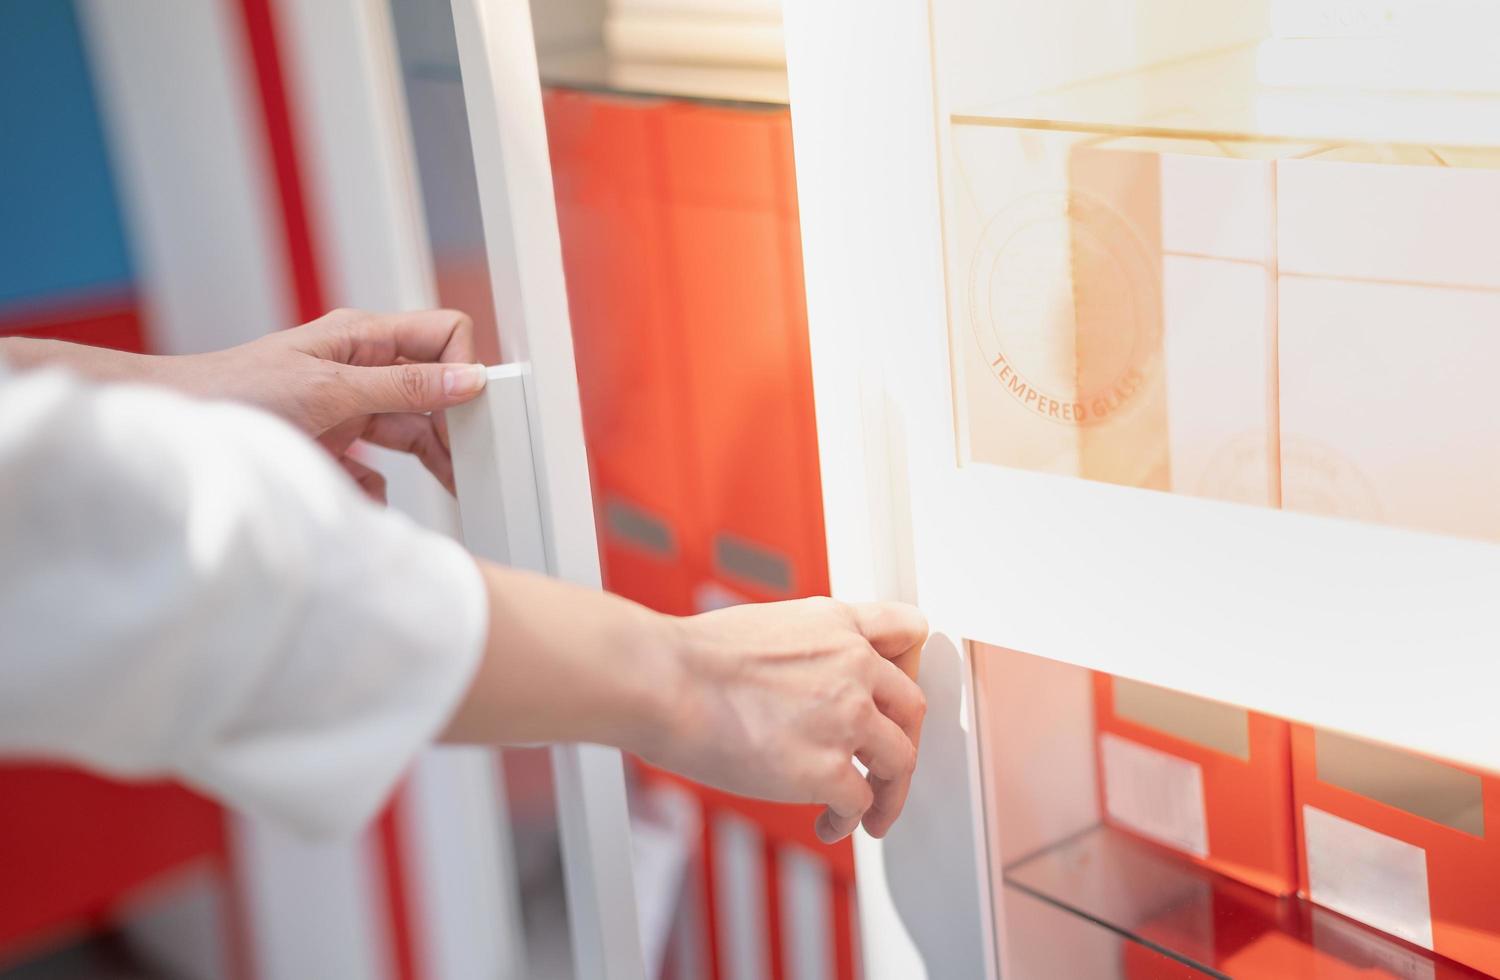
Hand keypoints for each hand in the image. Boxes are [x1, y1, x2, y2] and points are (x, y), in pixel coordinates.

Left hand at [172, 308, 487, 497]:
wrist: (172, 425)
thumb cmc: (235, 390)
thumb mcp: (330, 389)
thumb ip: (403, 388)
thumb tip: (467, 379)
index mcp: (364, 338)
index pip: (442, 334)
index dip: (464, 365)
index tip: (474, 408)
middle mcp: (361, 370)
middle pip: (433, 392)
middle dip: (455, 425)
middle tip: (472, 461)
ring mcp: (348, 409)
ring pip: (411, 432)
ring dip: (430, 460)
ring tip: (453, 486)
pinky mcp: (332, 447)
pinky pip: (376, 471)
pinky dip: (381, 491)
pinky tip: (378, 503)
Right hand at [645, 597, 927, 842]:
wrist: (662, 682)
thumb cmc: (691, 659)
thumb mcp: (767, 625)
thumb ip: (808, 648)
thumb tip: (811, 683)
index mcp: (836, 623)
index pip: (907, 629)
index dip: (909, 666)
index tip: (896, 697)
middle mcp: (853, 664)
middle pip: (912, 708)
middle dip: (905, 744)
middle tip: (888, 771)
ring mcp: (846, 716)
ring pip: (900, 762)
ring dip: (889, 795)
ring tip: (870, 815)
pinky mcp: (827, 767)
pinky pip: (860, 803)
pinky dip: (848, 821)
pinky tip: (829, 826)